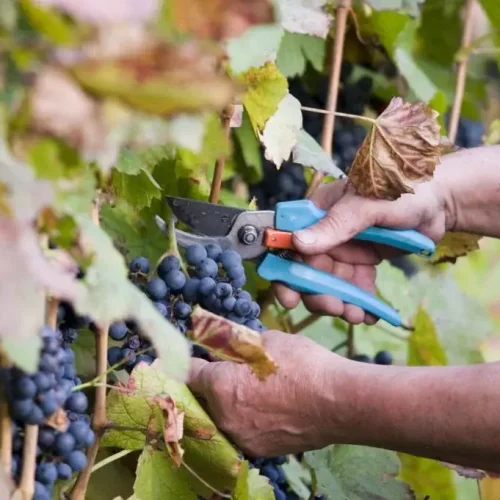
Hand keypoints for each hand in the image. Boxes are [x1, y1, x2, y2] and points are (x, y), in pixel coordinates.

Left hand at [188, 330, 352, 456]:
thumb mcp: (267, 341)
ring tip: (250, 391)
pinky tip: (266, 408)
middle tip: (228, 372)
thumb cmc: (302, 364)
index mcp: (220, 385)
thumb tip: (226, 345)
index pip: (189, 373)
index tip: (194, 358)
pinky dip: (246, 420)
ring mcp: (241, 437)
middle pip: (202, 398)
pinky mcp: (259, 450)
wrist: (338, 401)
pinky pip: (242, 431)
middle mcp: (224, 416)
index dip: (191, 362)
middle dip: (209, 385)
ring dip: (227, 404)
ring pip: (221, 417)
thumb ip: (239, 344)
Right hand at [274, 177, 448, 323]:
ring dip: (339, 303)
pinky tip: (371, 315)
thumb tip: (296, 243)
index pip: (287, 242)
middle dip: (316, 294)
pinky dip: (359, 303)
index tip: (289, 297)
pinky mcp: (360, 263)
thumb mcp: (367, 206)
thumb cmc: (401, 190)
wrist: (439, 202)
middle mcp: (324, 233)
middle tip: (334, 309)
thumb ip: (335, 225)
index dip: (282, 270)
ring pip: (328, 283)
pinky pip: (353, 287)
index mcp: (316, 212)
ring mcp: (342, 250)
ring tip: (357, 316)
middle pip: (306, 270)